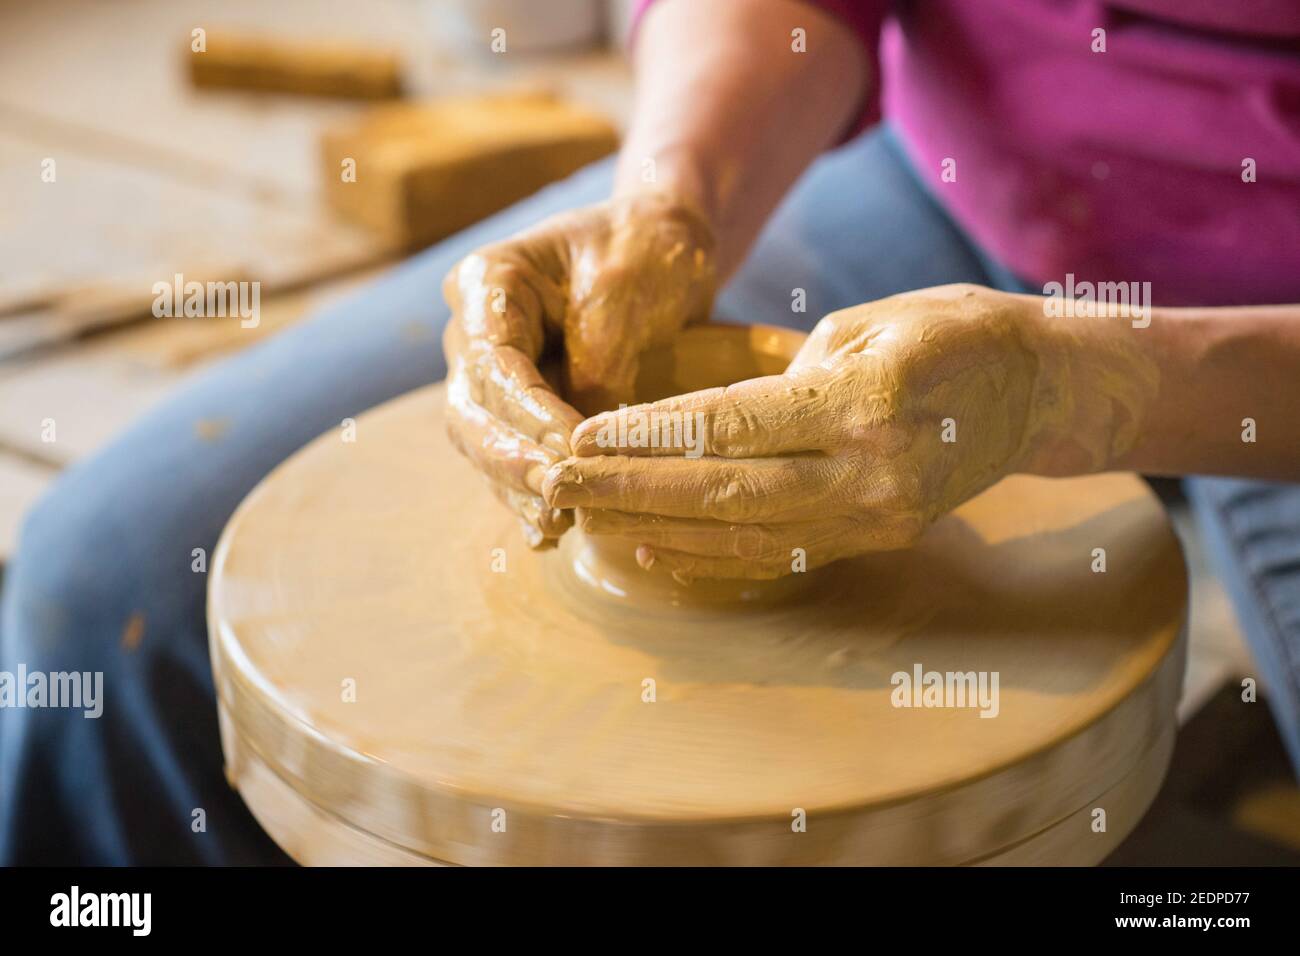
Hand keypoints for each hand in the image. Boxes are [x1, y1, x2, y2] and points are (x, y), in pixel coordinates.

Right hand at [442, 192, 714, 547]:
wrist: (664, 240)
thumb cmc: (645, 249)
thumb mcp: (626, 292)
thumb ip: (597, 362)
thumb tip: (580, 447)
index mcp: (487, 283)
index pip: (493, 364)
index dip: (527, 417)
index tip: (570, 454)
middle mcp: (475, 331)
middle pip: (472, 411)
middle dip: (511, 461)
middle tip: (558, 499)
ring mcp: (493, 371)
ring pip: (486, 442)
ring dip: (519, 487)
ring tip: (558, 524)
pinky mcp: (522, 404)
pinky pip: (515, 454)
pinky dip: (530, 491)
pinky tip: (550, 531)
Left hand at [545, 284, 1152, 579]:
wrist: (1037, 392)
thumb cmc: (952, 332)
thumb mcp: (871, 322)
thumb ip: (785, 380)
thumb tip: (700, 425)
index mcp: (868, 401)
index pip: (733, 425)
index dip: (648, 435)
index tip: (578, 432)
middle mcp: (872, 472)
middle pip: (723, 493)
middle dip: (628, 491)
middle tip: (554, 482)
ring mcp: (877, 518)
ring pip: (742, 536)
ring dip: (653, 529)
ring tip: (584, 515)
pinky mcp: (875, 541)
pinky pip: (775, 555)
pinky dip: (704, 555)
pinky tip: (648, 547)